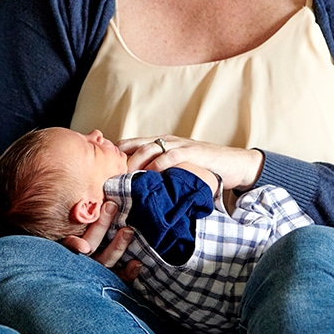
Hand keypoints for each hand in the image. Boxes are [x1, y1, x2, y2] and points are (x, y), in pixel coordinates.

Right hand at [60, 201, 141, 282]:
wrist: (89, 261)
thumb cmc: (84, 222)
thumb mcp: (79, 212)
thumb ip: (82, 203)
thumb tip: (84, 170)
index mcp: (70, 241)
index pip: (69, 242)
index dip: (73, 244)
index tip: (82, 245)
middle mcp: (82, 256)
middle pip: (90, 245)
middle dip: (101, 226)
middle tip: (112, 205)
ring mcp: (95, 268)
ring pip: (105, 261)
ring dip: (117, 246)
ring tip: (128, 231)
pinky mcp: (111, 276)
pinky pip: (119, 277)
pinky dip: (128, 272)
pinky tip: (137, 263)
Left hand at [118, 135, 263, 190]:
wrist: (233, 164)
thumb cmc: (203, 169)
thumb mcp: (176, 170)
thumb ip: (158, 175)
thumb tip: (134, 191)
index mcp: (159, 144)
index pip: (128, 145)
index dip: (113, 157)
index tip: (100, 173)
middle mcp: (166, 141)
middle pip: (133, 146)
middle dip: (118, 161)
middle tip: (106, 179)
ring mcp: (178, 145)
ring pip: (148, 149)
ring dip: (133, 163)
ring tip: (122, 180)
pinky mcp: (192, 152)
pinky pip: (170, 156)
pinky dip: (158, 165)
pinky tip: (148, 176)